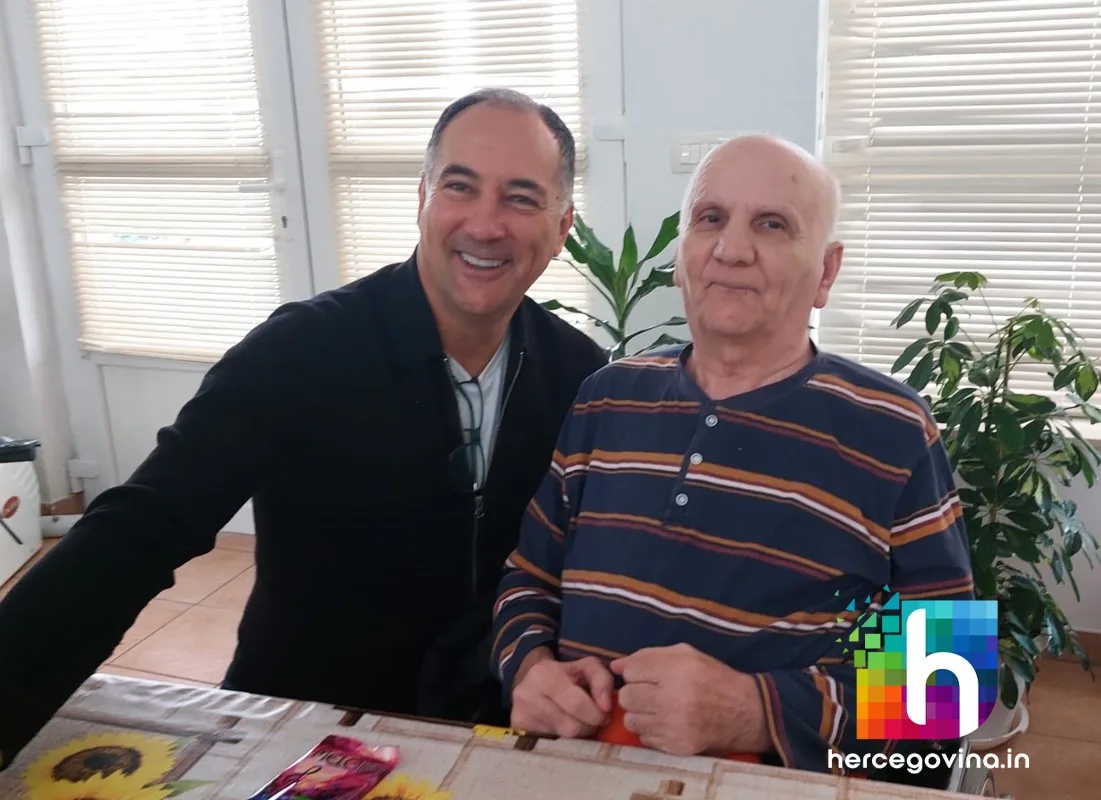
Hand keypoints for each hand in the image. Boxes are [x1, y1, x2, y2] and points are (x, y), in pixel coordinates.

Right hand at [510, 648, 613, 738]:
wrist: (530, 679)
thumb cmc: (563, 674)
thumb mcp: (585, 667)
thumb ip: (602, 680)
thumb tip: (606, 707)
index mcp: (545, 674)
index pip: (577, 703)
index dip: (597, 713)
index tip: (605, 713)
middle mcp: (528, 695)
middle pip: (571, 727)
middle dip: (590, 725)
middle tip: (594, 720)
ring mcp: (521, 715)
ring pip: (563, 738)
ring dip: (578, 733)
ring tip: (579, 721)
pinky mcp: (518, 731)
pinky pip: (551, 744)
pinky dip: (563, 738)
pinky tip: (562, 727)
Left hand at [610, 642, 769, 756]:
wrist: (744, 712)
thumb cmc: (713, 677)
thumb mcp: (686, 654)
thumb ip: (649, 655)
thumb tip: (616, 666)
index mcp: (677, 671)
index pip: (631, 671)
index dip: (636, 672)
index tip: (647, 675)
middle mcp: (673, 699)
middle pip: (626, 697)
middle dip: (634, 693)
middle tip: (650, 692)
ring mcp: (674, 726)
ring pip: (631, 720)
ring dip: (640, 713)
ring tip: (657, 708)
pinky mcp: (676, 746)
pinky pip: (644, 739)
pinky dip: (651, 731)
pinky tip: (666, 723)